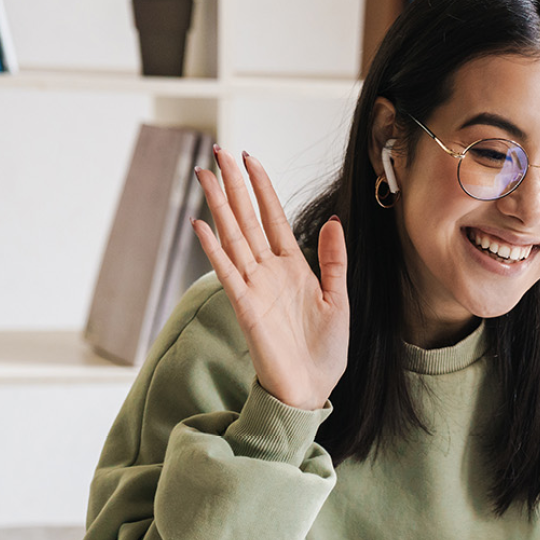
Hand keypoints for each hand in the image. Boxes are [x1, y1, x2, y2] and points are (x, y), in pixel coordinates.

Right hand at [192, 147, 348, 410]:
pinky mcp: (245, 308)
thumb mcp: (338, 300)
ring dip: (219, 206)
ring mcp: (254, 288)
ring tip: (205, 175)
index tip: (250, 158)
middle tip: (219, 151)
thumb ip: (333, 261)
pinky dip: (214, 249)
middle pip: (247, 220)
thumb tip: (334, 222)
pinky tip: (202, 225)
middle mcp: (269, 273)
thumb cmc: (324, 351)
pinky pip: (227, 273)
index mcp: (293, 268)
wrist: (311, 389)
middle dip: (234, 185)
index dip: (263, 188)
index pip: (274, 218)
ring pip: (233, 238)